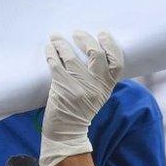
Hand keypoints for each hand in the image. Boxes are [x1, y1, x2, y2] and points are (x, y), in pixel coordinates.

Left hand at [40, 31, 122, 165]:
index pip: (116, 62)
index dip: (111, 44)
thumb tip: (92, 50)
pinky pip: (56, 64)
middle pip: (96, 54)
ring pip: (71, 57)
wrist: (66, 132)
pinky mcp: (62, 88)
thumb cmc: (80, 111)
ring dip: (62, 43)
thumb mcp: (98, 95)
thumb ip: (99, 78)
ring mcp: (79, 86)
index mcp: (107, 87)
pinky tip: (49, 47)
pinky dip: (51, 52)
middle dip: (85, 39)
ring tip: (56, 36)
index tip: (102, 33)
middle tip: (77, 33)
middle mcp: (95, 86)